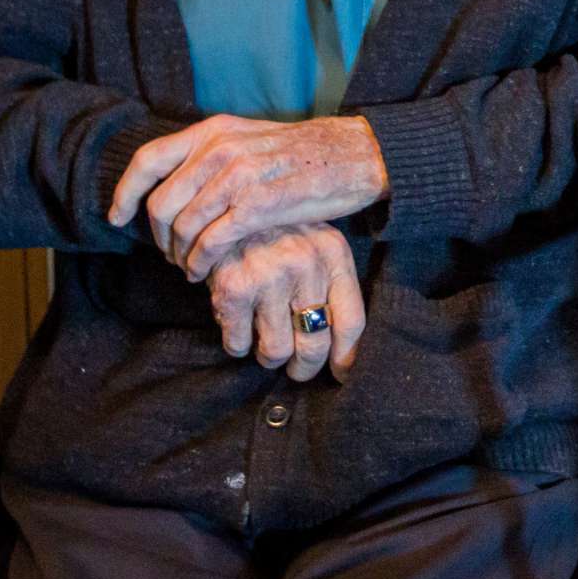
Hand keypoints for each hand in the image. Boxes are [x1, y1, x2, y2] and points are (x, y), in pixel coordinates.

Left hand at [109, 114, 389, 278]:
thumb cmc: (304, 155)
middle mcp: (220, 149)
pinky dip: (200, 263)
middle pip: (160, 202)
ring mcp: (238, 177)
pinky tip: (208, 272)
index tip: (117, 218)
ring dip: (180, 256)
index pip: (148, 160)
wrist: (355, 155)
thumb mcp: (251, 140)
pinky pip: (210, 242)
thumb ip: (214, 154)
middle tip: (172, 256)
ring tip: (193, 268)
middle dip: (159, 238)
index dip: (124, 193)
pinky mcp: (258, 205)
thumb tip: (177, 183)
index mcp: (215, 131)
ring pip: (181, 226)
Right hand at [206, 223, 367, 382]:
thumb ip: (330, 285)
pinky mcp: (234, 288)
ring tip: (266, 347)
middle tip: (297, 369)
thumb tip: (343, 353)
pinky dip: (238, 345)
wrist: (225, 205)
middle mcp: (306, 264)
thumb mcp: (313, 243)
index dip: (347, 357)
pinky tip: (238, 328)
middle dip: (306, 367)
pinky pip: (239, 344)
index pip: (352, 322)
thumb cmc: (276, 232)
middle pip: (316, 344)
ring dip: (270, 358)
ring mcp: (269, 275)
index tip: (341, 373)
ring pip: (277, 351)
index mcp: (333, 253)